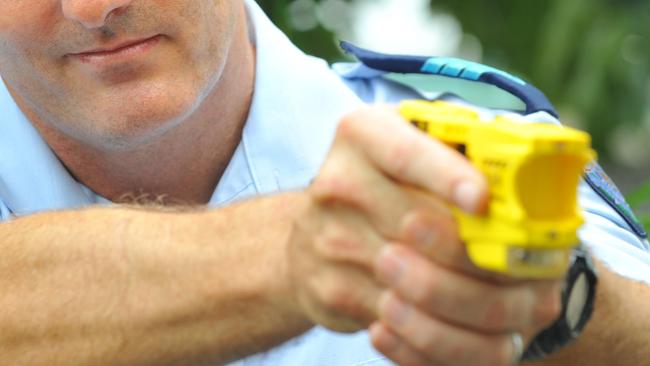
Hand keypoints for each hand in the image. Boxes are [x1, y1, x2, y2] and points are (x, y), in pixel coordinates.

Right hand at [287, 105, 562, 365]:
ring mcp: (330, 240)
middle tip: (524, 269)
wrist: (315, 231)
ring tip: (509, 302)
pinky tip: (467, 326)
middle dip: (479, 253)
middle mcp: (339, 184)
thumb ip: (457, 150)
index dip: (448, 176)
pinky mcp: (330, 289)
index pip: (406, 153)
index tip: (484, 199)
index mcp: (362, 134)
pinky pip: (396, 321)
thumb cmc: (382, 182)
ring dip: (471, 299)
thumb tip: (530, 177)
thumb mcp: (409, 147)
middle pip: (419, 225)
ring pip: (414, 282)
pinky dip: (440, 330)